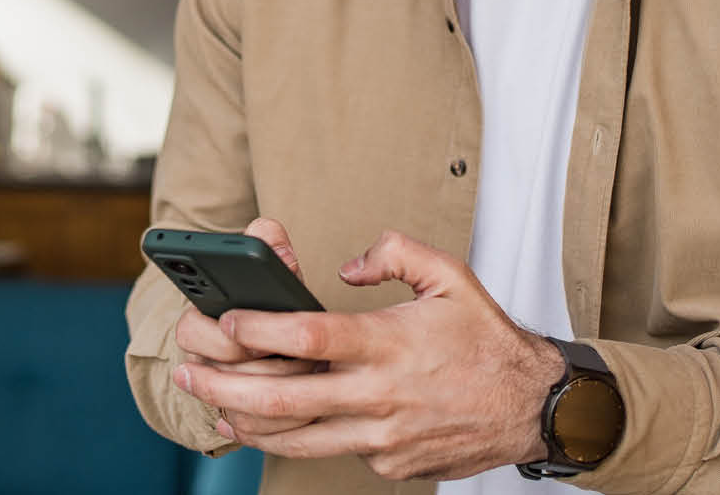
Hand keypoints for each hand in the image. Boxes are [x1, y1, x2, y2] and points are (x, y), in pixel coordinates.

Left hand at [174, 229, 567, 481]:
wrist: (533, 407)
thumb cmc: (488, 340)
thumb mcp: (450, 277)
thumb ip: (394, 252)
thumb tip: (344, 267)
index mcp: (390, 344)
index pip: (310, 338)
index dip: (259, 331)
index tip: (226, 320)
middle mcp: (380, 396)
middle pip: (284, 400)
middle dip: (224, 386)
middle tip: (186, 372)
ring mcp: (382, 439)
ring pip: (296, 441)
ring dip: (245, 422)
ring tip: (211, 403)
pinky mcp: (388, 466)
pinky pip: (333, 452)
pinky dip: (300, 438)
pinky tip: (271, 423)